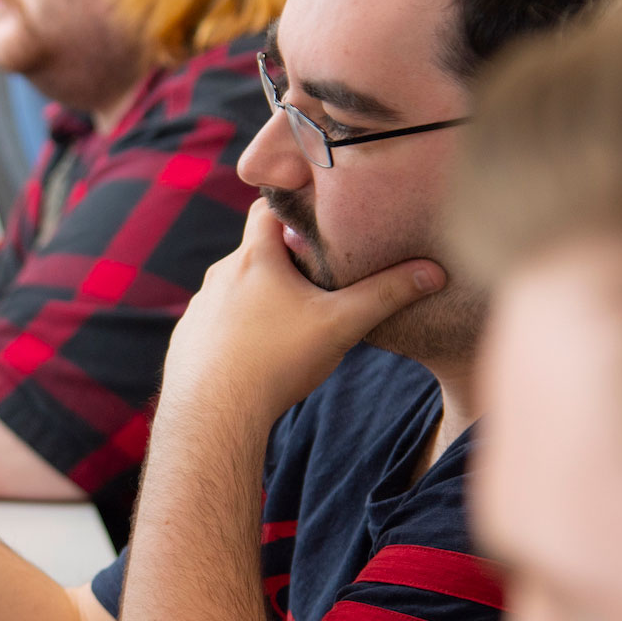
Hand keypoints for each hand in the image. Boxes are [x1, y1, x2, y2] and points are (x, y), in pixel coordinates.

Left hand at [164, 199, 444, 419]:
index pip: (267, 208)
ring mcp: (199, 308)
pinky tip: (258, 350)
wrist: (214, 414)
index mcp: (254, 258)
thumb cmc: (277, 361)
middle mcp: (219, 275)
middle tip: (318, 274)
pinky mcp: (188, 339)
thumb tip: (433, 271)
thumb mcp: (341, 324)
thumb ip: (386, 294)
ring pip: (235, 289)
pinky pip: (217, 322)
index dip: (292, 206)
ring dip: (260, 296)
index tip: (316, 216)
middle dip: (284, 259)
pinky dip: (237, 328)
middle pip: (255, 252)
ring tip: (290, 318)